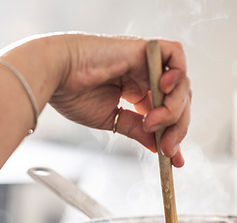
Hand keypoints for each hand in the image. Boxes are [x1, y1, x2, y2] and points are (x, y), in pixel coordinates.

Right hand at [48, 34, 190, 166]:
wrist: (56, 75)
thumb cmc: (72, 93)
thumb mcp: (111, 120)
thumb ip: (137, 130)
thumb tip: (157, 148)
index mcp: (135, 91)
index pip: (165, 113)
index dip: (173, 135)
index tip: (174, 160)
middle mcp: (144, 75)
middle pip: (177, 101)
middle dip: (176, 128)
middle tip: (167, 149)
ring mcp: (146, 61)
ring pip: (180, 84)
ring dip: (173, 110)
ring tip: (152, 123)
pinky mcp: (144, 48)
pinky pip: (175, 55)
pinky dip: (176, 75)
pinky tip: (163, 91)